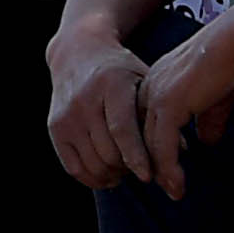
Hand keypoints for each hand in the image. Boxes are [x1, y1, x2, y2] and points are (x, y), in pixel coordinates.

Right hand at [44, 24, 160, 190]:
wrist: (77, 53)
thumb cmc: (121, 72)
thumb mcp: (143, 82)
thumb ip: (158, 115)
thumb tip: (179, 151)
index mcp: (110, 84)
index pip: (122, 130)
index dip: (136, 157)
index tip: (148, 176)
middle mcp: (83, 99)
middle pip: (108, 151)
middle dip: (128, 168)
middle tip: (143, 168)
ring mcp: (66, 115)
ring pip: (92, 163)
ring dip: (113, 174)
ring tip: (126, 169)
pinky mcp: (54, 128)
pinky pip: (73, 167)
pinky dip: (92, 178)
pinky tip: (108, 175)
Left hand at [130, 16, 233, 197]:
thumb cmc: (232, 63)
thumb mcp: (215, 97)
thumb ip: (207, 119)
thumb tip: (207, 142)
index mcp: (156, 84)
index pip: (145, 123)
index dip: (153, 148)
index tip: (165, 169)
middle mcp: (148, 89)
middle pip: (140, 136)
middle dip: (151, 164)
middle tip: (166, 186)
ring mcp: (155, 97)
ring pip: (147, 145)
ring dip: (160, 173)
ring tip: (174, 191)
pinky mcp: (168, 105)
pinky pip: (160, 146)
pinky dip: (168, 169)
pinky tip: (177, 184)